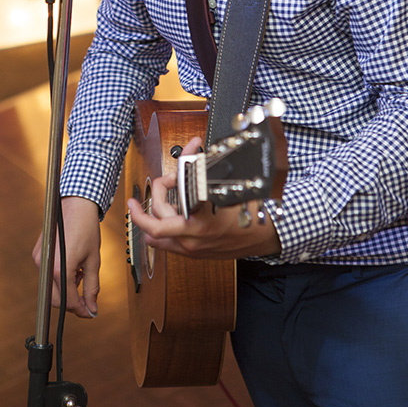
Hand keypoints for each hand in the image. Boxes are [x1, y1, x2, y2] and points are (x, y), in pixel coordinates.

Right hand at [32, 196, 100, 318]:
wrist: (76, 205)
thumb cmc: (86, 229)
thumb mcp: (94, 261)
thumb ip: (92, 287)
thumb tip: (92, 308)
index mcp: (61, 269)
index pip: (69, 302)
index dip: (82, 310)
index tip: (91, 312)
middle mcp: (45, 266)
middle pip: (56, 300)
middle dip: (72, 303)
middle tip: (87, 300)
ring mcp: (38, 260)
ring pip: (50, 288)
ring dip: (66, 290)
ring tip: (81, 276)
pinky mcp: (37, 255)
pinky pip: (47, 275)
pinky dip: (59, 278)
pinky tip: (72, 267)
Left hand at [127, 137, 280, 259]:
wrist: (266, 235)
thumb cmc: (249, 213)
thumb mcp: (223, 189)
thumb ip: (200, 173)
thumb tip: (189, 153)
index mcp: (196, 226)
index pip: (157, 216)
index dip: (151, 197)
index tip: (142, 194)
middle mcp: (190, 242)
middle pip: (152, 224)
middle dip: (156, 198)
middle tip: (168, 183)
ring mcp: (191, 250)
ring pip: (156, 238)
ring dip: (155, 218)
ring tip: (165, 199)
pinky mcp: (195, 253)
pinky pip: (168, 244)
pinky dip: (164, 229)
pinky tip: (172, 214)